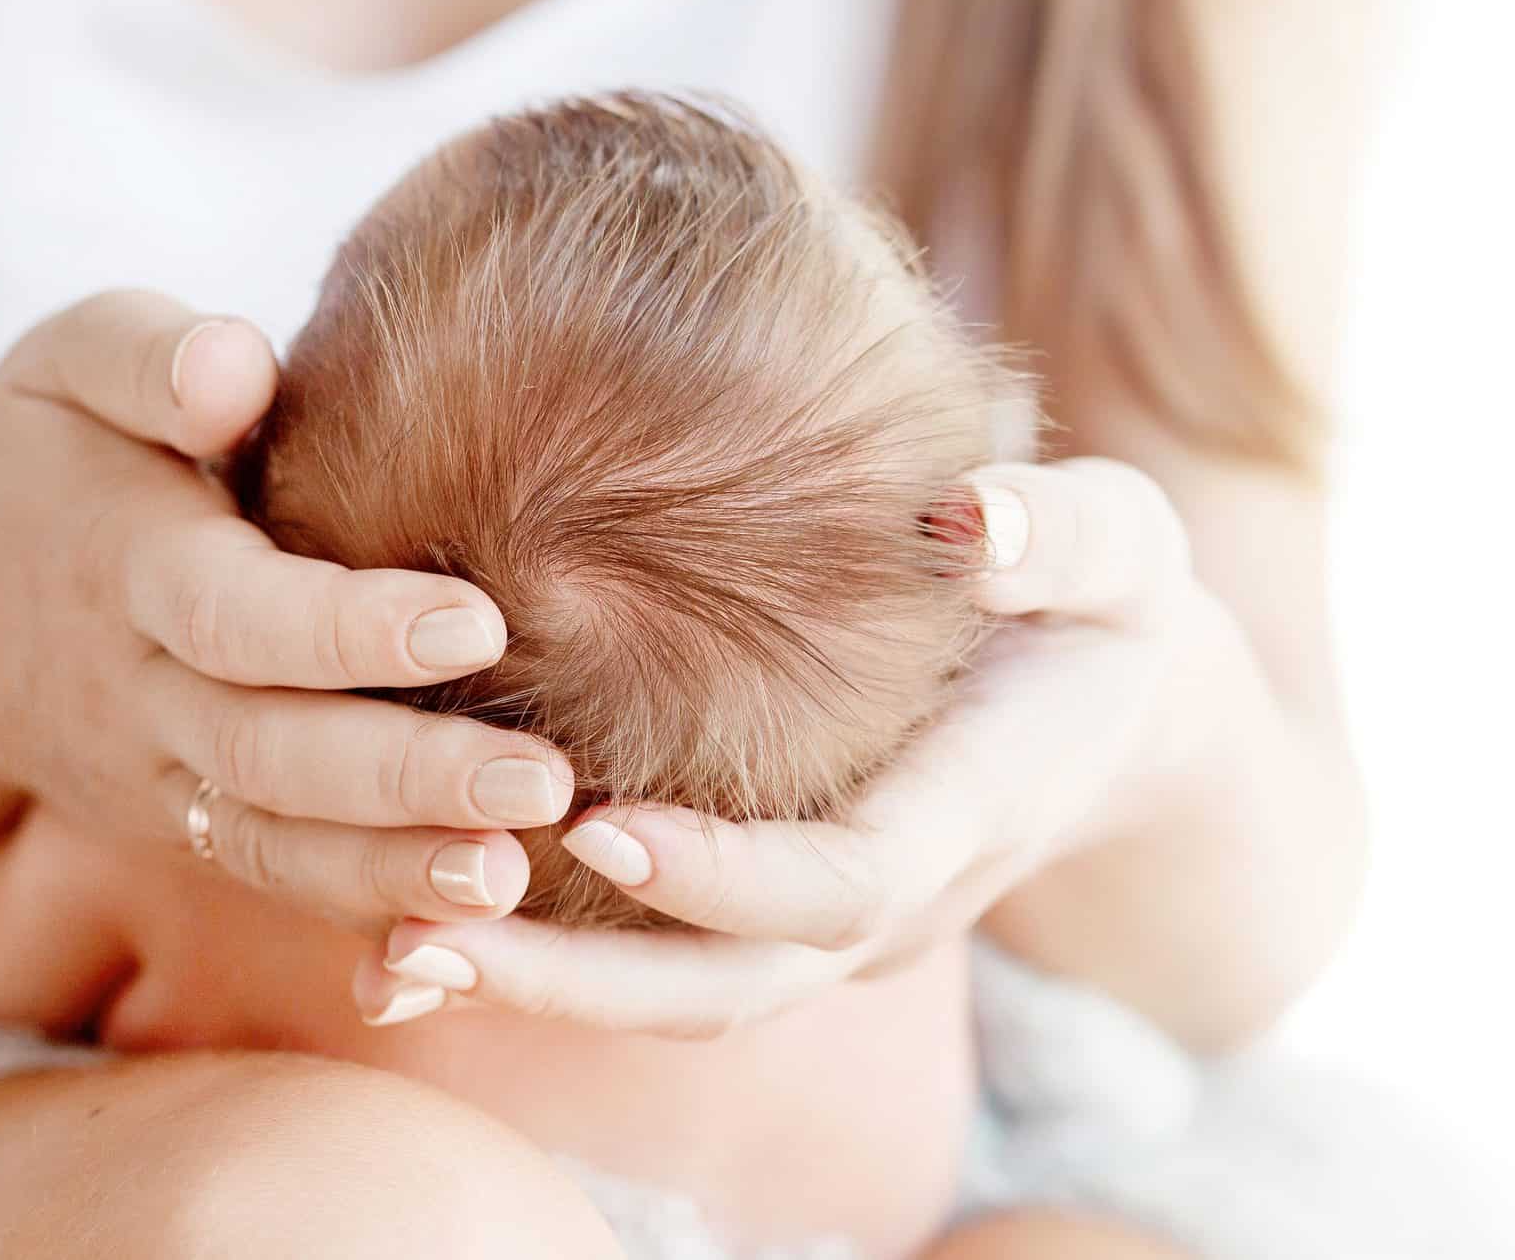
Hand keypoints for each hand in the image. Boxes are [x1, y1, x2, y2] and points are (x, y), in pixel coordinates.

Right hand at [0, 291, 570, 931]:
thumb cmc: (51, 451)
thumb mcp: (68, 364)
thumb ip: (149, 357)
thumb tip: (238, 368)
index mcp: (126, 567)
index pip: (234, 614)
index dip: (347, 627)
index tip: (475, 619)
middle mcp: (138, 693)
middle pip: (268, 752)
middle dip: (404, 776)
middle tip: (543, 782)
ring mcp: (154, 778)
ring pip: (272, 842)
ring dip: (393, 870)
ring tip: (515, 877)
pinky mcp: (183, 826)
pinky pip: (273, 878)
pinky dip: (364, 910)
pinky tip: (477, 928)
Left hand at [355, 459, 1220, 1034]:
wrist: (1113, 712)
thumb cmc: (1103, 606)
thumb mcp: (1124, 547)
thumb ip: (1066, 538)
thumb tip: (972, 518)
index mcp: (962, 814)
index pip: (839, 881)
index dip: (727, 878)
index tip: (602, 830)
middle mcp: (884, 899)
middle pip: (724, 986)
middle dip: (575, 981)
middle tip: (420, 943)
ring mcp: (824, 920)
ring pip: (675, 997)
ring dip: (534, 987)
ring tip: (390, 954)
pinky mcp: (774, 905)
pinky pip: (658, 959)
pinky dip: (549, 955)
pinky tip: (420, 917)